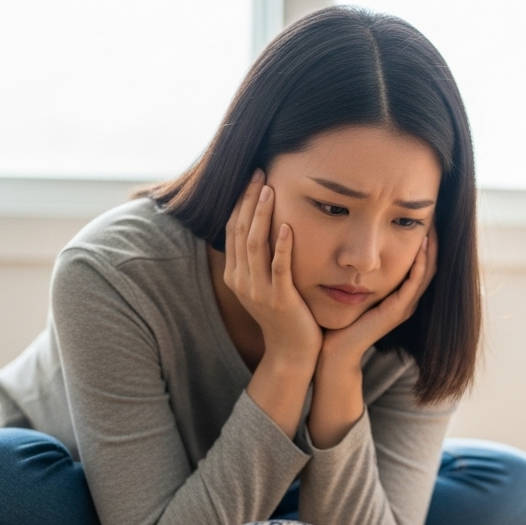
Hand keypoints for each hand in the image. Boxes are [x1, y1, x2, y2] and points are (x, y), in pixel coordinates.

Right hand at [223, 170, 321, 371]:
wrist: (292, 352)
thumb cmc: (285, 314)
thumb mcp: (265, 284)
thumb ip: (261, 259)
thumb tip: (263, 227)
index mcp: (236, 274)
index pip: (233, 229)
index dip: (240, 202)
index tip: (252, 177)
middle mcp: (241, 280)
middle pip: (240, 231)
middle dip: (248, 200)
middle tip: (259, 172)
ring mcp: (258, 291)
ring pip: (255, 245)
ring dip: (262, 215)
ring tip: (270, 190)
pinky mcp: (279, 299)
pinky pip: (279, 268)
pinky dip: (282, 246)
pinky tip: (289, 226)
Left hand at [320, 228, 437, 364]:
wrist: (333, 351)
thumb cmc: (337, 320)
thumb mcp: (350, 288)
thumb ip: (356, 271)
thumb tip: (349, 244)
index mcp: (398, 294)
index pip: (420, 262)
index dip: (425, 240)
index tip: (422, 215)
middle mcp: (406, 300)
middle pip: (430, 264)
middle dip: (433, 239)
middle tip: (433, 214)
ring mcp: (404, 306)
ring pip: (427, 271)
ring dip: (432, 248)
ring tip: (432, 225)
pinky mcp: (398, 311)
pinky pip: (415, 283)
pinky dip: (420, 263)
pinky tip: (421, 244)